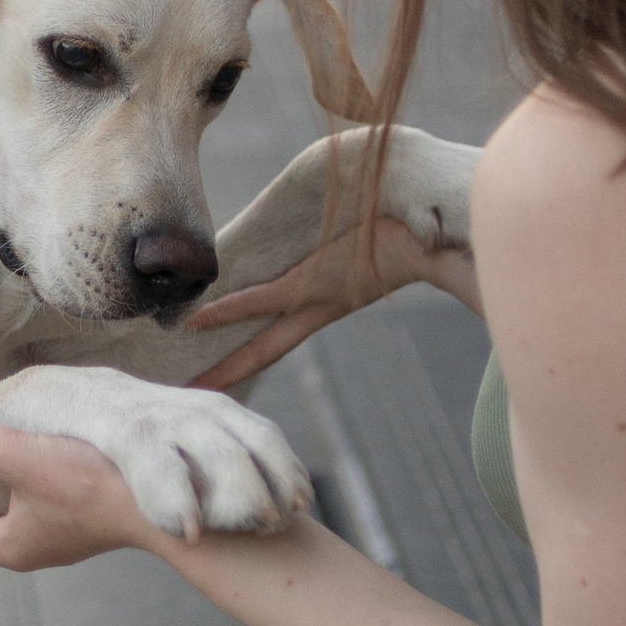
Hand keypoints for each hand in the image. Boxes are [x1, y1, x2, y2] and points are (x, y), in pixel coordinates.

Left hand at [0, 390, 157, 571]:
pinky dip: (22, 493)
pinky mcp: (89, 518)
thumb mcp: (18, 454)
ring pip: (13, 520)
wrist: (167, 501)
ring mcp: (64, 535)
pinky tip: (28, 473)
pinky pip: (41, 506)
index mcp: (10, 545)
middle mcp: (34, 546)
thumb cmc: (89, 485)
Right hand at [193, 217, 453, 387]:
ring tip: (191, 383)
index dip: (247, 359)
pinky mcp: (312, 282)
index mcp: (328, 304)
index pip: (278, 338)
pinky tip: (197, 322)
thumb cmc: (408, 227)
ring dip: (225, 360)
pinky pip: (261, 300)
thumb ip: (354, 237)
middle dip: (231, 376)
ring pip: (259, 335)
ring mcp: (312, 298)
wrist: (433, 239)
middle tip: (196, 402)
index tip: (221, 376)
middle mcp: (317, 310)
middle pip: (265, 352)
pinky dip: (228, 310)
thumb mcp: (372, 237)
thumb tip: (360, 223)